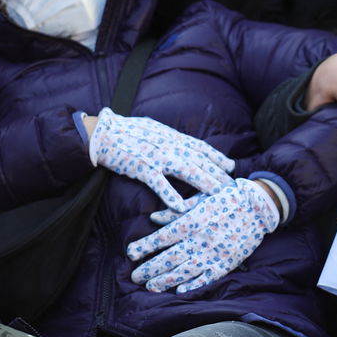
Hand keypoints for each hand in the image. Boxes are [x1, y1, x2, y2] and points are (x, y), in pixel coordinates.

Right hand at [86, 108, 235, 210]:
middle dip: (218, 174)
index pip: (200, 147)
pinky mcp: (142, 168)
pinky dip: (170, 195)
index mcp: (171, 136)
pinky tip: (180, 208)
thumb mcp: (153, 129)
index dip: (217, 157)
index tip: (231, 167)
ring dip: (204, 182)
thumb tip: (181, 142)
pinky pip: (159, 184)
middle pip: (199, 160)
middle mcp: (169, 145)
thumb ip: (168, 137)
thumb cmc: (126, 131)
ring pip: (187, 170)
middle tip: (232, 187)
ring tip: (218, 194)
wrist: (103, 133)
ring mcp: (157, 157)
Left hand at [127, 177, 280, 292]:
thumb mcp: (200, 198)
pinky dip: (193, 285)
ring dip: (165, 280)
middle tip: (134, 277)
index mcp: (192, 222)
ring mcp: (214, 253)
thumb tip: (153, 218)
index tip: (130, 253)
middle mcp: (200, 240)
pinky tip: (180, 290)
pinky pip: (207, 277)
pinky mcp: (227, 263)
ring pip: (184, 271)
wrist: (259, 207)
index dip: (144, 247)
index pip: (162, 238)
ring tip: (151, 286)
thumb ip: (177, 210)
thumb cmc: (227, 198)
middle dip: (149, 269)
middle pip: (169, 258)